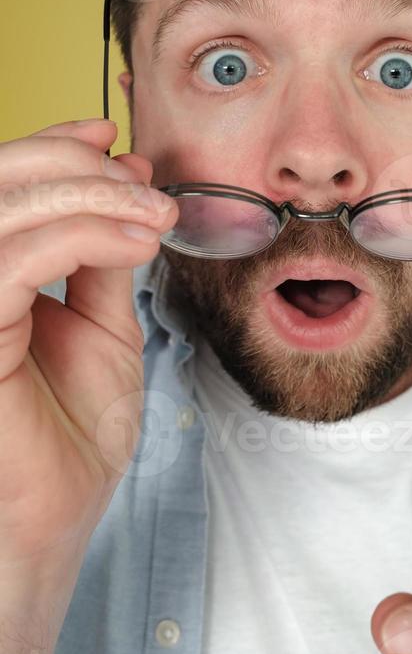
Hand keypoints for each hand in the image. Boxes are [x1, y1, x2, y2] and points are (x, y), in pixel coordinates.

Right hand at [0, 118, 177, 567]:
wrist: (57, 518)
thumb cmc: (73, 435)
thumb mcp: (103, 327)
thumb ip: (103, 257)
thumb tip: (126, 181)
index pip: (2, 189)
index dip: (48, 148)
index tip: (109, 135)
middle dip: (75, 165)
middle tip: (141, 179)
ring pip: (6, 210)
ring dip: (89, 195)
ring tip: (153, 213)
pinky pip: (13, 259)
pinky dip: (82, 234)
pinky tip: (136, 241)